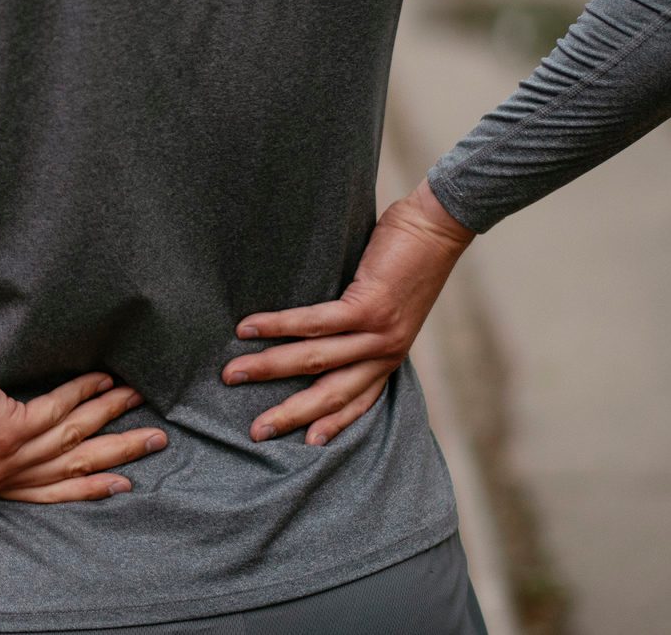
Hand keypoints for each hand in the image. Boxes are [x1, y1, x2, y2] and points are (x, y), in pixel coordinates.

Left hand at [0, 352, 168, 502]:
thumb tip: (25, 429)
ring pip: (75, 436)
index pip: (53, 492)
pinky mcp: (10, 428)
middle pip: (76, 468)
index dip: (92, 488)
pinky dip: (84, 392)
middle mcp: (7, 474)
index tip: (124, 482)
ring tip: (137, 397)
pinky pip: (59, 409)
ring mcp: (11, 454)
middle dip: (120, 454)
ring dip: (110, 414)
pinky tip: (103, 379)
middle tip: (155, 440)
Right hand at [223, 178, 475, 446]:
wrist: (438, 228)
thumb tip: (316, 326)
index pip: (359, 401)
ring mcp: (378, 332)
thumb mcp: (389, 305)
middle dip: (290, 414)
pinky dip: (277, 327)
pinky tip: (248, 328)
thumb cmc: (410, 258)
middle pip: (332, 394)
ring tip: (232, 373)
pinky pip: (314, 324)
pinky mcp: (368, 307)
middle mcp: (385, 353)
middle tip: (255, 431)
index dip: (332, 424)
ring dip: (268, 368)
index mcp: (389, 355)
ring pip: (315, 361)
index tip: (306, 443)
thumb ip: (360, 323)